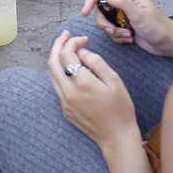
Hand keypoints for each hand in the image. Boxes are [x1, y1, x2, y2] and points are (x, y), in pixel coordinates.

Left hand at [48, 31, 138, 151]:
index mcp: (82, 83)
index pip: (67, 54)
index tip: (83, 39)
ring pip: (52, 75)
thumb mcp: (114, 80)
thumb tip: (81, 52)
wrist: (116, 137)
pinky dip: (60, 73)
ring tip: (67, 49)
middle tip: (66, 36)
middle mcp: (68, 93)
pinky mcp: (65, 110)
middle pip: (52, 62)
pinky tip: (70, 69)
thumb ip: (96, 62)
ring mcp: (64, 103)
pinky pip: (57, 86)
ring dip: (57, 59)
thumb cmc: (120, 109)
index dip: (73, 42)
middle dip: (58, 45)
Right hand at [80, 0, 172, 56]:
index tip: (84, 13)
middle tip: (113, 31)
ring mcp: (122, 14)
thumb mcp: (138, 14)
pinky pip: (111, 31)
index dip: (90, 1)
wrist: (168, 43)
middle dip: (104, 23)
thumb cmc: (157, 27)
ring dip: (113, 32)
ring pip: (105, 22)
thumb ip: (120, 1)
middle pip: (100, 9)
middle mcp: (123, 1)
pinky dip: (118, 37)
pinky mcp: (123, 25)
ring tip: (128, 36)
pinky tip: (130, 39)